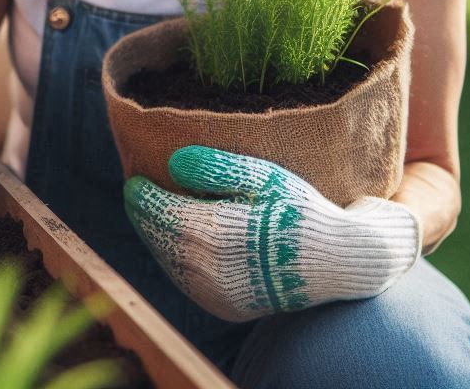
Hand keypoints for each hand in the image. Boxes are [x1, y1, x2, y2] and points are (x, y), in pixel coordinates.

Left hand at [123, 146, 421, 322]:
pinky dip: (174, 260)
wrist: (335, 262)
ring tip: (151, 214)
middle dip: (144, 215)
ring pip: (170, 262)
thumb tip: (173, 162)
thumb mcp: (263, 177)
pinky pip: (186, 281)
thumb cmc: (297, 209)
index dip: (142, 196)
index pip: (161, 213)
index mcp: (215, 231)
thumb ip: (216, 168)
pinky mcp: (225, 307)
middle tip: (136, 194)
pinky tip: (176, 242)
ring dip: (156, 238)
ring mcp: (217, 292)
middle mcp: (210, 268)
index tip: (134, 179)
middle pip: (160, 237)